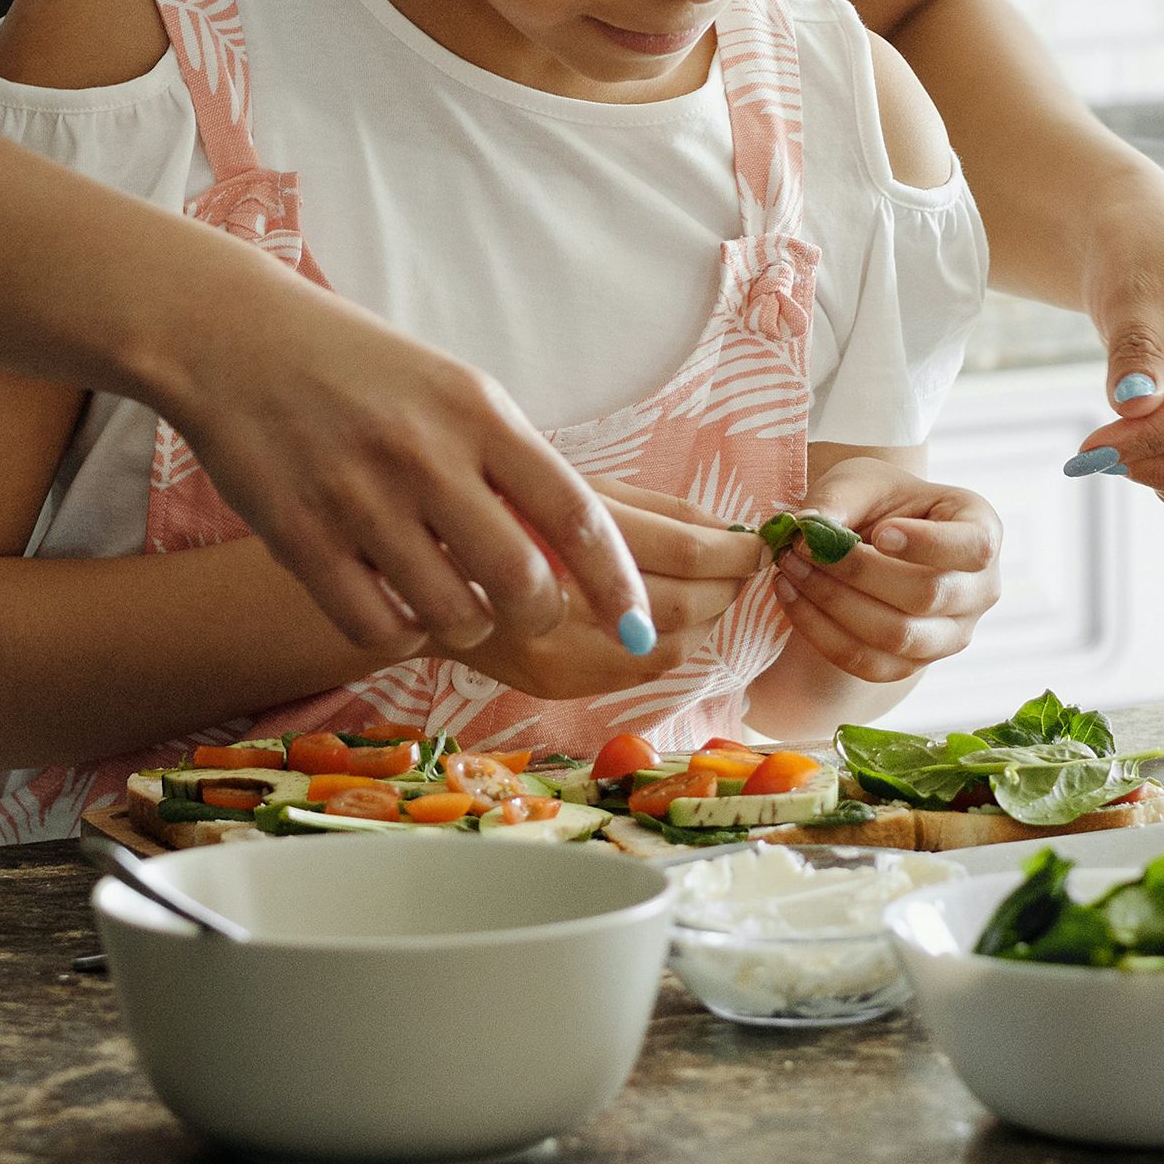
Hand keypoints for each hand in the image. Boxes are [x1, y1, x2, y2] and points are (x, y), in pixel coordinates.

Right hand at [151, 260, 647, 660]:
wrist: (235, 340)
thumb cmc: (359, 368)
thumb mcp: (451, 390)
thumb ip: (509, 464)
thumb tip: (577, 561)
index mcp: (478, 411)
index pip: (577, 514)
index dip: (618, 583)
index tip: (638, 624)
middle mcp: (426, 455)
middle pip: (522, 582)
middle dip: (538, 613)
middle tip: (525, 608)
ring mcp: (360, 500)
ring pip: (453, 613)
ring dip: (463, 621)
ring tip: (448, 595)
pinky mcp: (300, 539)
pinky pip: (377, 627)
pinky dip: (397, 631)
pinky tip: (392, 602)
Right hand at [460, 482, 755, 699]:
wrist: (408, 562)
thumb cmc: (498, 503)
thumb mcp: (572, 481)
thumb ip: (652, 510)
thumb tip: (725, 531)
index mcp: (558, 521)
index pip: (680, 548)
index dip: (731, 549)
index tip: (756, 541)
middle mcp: (551, 592)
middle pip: (679, 604)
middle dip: (727, 586)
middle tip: (743, 564)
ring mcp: (552, 650)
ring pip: (667, 648)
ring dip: (706, 619)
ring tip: (714, 589)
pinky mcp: (548, 682)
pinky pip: (636, 673)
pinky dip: (673, 645)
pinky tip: (675, 620)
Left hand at [774, 458, 1003, 684]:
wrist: (872, 538)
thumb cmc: (879, 502)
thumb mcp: (861, 481)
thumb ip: (837, 499)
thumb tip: (806, 529)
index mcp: (981, 530)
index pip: (973, 546)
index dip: (928, 544)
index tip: (880, 533)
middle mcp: (980, 590)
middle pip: (928, 595)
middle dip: (857, 573)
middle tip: (803, 547)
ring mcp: (951, 635)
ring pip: (898, 636)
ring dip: (833, 604)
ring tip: (789, 569)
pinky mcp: (914, 664)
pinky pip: (868, 663)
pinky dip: (821, 633)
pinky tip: (791, 597)